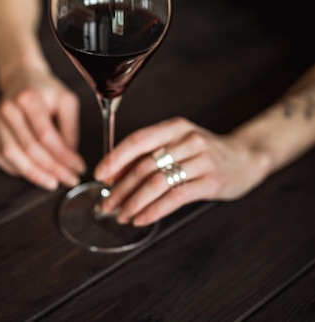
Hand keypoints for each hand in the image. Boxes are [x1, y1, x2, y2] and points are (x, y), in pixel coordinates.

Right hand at [0, 66, 85, 189]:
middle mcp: (8, 110)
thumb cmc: (45, 90)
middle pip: (30, 148)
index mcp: (28, 98)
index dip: (63, 155)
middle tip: (69, 179)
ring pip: (13, 156)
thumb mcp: (66, 101)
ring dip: (34, 174)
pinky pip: (2, 158)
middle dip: (52, 168)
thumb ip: (70, 128)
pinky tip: (35, 173)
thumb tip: (71, 157)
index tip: (78, 167)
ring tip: (53, 182)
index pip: (46, 134)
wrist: (20, 78)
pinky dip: (19, 170)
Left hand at [94, 117, 268, 225]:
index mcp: (174, 127)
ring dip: (134, 202)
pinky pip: (175, 197)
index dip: (116, 158)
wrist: (246, 157)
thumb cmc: (204, 152)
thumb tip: (113, 173)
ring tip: (121, 215)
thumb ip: (150, 153)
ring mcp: (201, 160)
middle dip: (121, 188)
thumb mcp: (178, 143)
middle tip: (106, 204)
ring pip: (157, 182)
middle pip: (144, 165)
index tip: (99, 174)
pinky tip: (142, 219)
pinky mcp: (211, 181)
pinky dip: (154, 210)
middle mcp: (187, 140)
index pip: (138, 140)